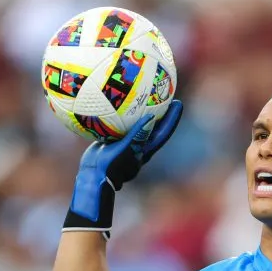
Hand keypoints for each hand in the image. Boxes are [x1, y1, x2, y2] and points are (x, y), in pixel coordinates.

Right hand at [65, 100, 182, 231]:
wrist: (93, 177)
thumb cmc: (111, 167)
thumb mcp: (125, 149)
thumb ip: (136, 135)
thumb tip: (151, 117)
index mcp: (146, 149)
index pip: (163, 131)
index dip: (172, 118)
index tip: (178, 103)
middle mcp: (139, 146)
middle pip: (155, 126)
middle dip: (162, 111)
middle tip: (165, 93)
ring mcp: (127, 144)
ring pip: (138, 125)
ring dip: (143, 111)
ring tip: (144, 94)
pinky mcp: (115, 142)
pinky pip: (122, 125)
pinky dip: (123, 116)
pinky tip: (117, 102)